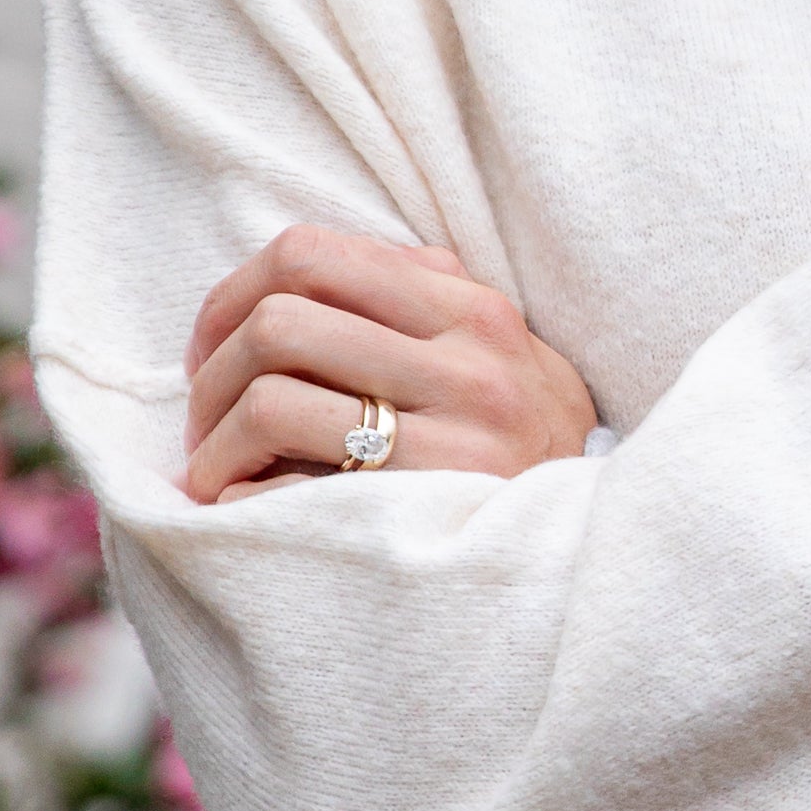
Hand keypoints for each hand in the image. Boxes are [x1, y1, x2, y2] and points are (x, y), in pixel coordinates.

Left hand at [181, 226, 599, 504]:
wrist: (603, 556)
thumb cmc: (526, 452)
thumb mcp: (501, 355)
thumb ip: (422, 304)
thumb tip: (290, 279)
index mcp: (470, 308)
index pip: (311, 254)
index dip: (232, 295)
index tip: (215, 347)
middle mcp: (468, 362)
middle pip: (278, 322)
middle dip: (212, 372)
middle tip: (207, 419)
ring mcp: (453, 439)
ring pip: (271, 400)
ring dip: (215, 442)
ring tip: (217, 473)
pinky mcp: (427, 512)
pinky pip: (288, 489)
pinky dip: (239, 499)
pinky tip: (246, 512)